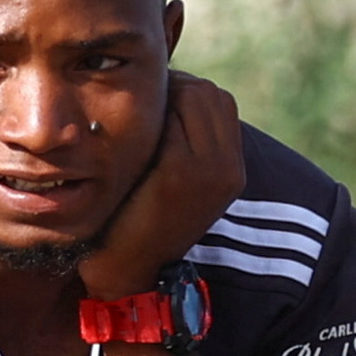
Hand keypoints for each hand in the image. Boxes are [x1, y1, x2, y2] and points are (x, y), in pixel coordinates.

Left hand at [80, 76, 250, 302]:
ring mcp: (209, 169)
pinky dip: (145, 118)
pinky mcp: (180, 171)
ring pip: (189, 97)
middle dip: (172, 89)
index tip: (152, 104)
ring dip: (159, 100)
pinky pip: (167, 118)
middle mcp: (229, 167)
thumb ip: (185, 138)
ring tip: (133, 123)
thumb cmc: (138, 218)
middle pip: (206, 92)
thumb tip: (168, 86)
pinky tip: (123, 136)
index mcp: (232, 168)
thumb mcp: (176, 177)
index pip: (218, 99)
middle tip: (138, 108)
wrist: (126, 269)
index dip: (183, 91)